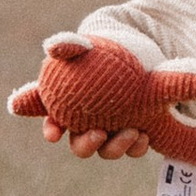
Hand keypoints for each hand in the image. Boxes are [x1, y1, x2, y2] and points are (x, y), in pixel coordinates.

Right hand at [25, 33, 154, 157]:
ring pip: (108, 150)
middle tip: (98, 134)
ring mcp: (111, 132)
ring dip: (117, 146)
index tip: (54, 135)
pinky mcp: (134, 134)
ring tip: (131, 132)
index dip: (51, 130)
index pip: (53, 123)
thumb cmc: (104, 52)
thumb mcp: (88, 46)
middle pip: (80, 145)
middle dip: (87, 145)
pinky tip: (144, 135)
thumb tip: (52, 47)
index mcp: (69, 108)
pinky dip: (137, 146)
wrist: (137, 55)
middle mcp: (87, 126)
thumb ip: (70, 45)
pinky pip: (134, 148)